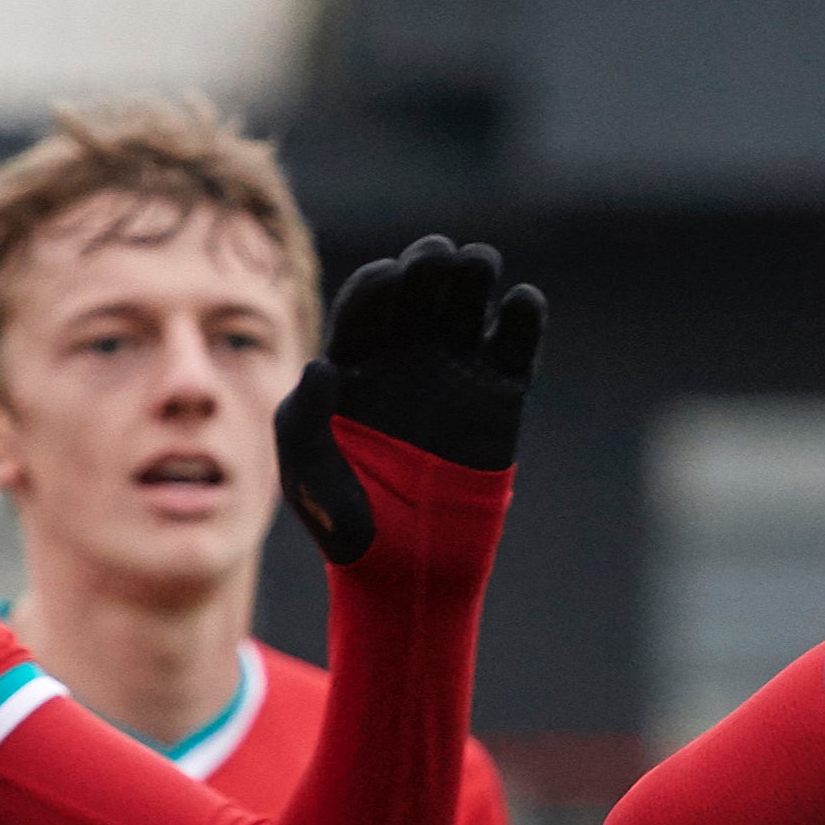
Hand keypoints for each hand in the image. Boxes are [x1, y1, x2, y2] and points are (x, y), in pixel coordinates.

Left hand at [276, 236, 548, 562]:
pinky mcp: (500, 399)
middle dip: (427, 270)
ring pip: (467, 311)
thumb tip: (323, 365)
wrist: (412, 569)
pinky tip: (521, 302)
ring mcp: (456, 377)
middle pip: (419, 297)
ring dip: (474, 280)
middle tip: (438, 255)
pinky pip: (515, 350)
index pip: (364, 312)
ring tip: (479, 263)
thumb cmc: (348, 524)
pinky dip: (522, 322)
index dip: (377, 288)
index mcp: (354, 369)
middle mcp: (405, 362)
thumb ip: (303, 420)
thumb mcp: (305, 475)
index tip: (390, 277)